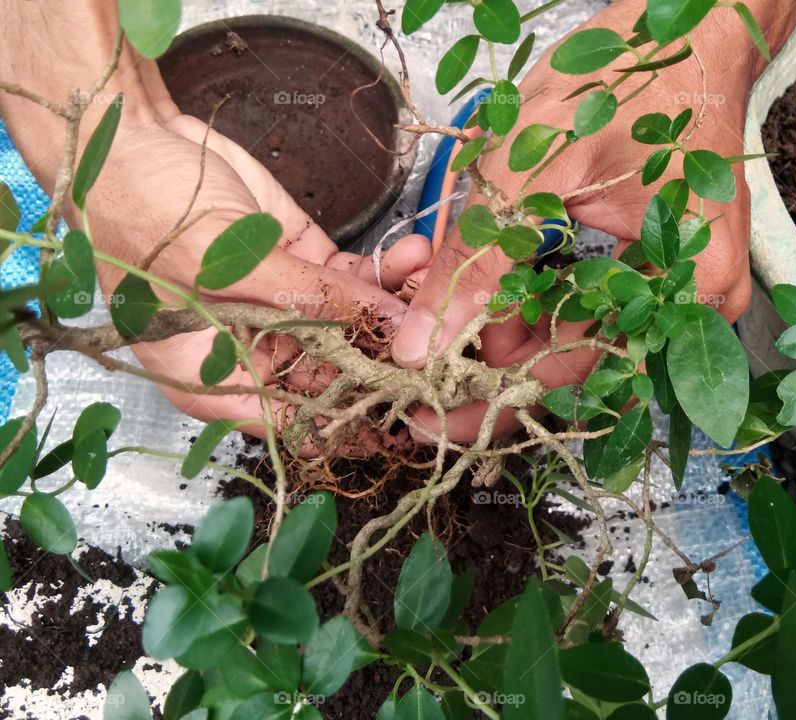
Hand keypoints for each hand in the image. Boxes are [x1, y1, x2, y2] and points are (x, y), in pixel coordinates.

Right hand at [95, 60, 430, 435]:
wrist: (129, 143)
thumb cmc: (142, 215)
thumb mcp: (227, 266)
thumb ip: (309, 297)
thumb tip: (386, 323)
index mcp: (214, 379)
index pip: (296, 422)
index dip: (351, 422)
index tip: (407, 409)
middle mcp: (252, 352)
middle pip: (335, 375)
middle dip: (387, 358)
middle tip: (441, 343)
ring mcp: (280, 307)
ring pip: (352, 324)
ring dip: (393, 309)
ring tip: (436, 289)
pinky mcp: (301, 265)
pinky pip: (351, 281)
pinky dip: (383, 272)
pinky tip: (413, 258)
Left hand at [391, 0, 795, 442]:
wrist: (685, 31)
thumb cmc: (627, 77)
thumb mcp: (532, 163)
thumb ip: (476, 260)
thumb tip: (421, 347)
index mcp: (681, 283)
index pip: (570, 370)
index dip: (492, 394)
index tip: (430, 411)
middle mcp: (688, 302)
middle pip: (571, 360)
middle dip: (491, 356)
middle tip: (422, 351)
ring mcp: (676, 286)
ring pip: (573, 333)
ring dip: (506, 323)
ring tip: (446, 304)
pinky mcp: (657, 268)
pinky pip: (586, 304)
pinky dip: (533, 298)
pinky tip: (491, 282)